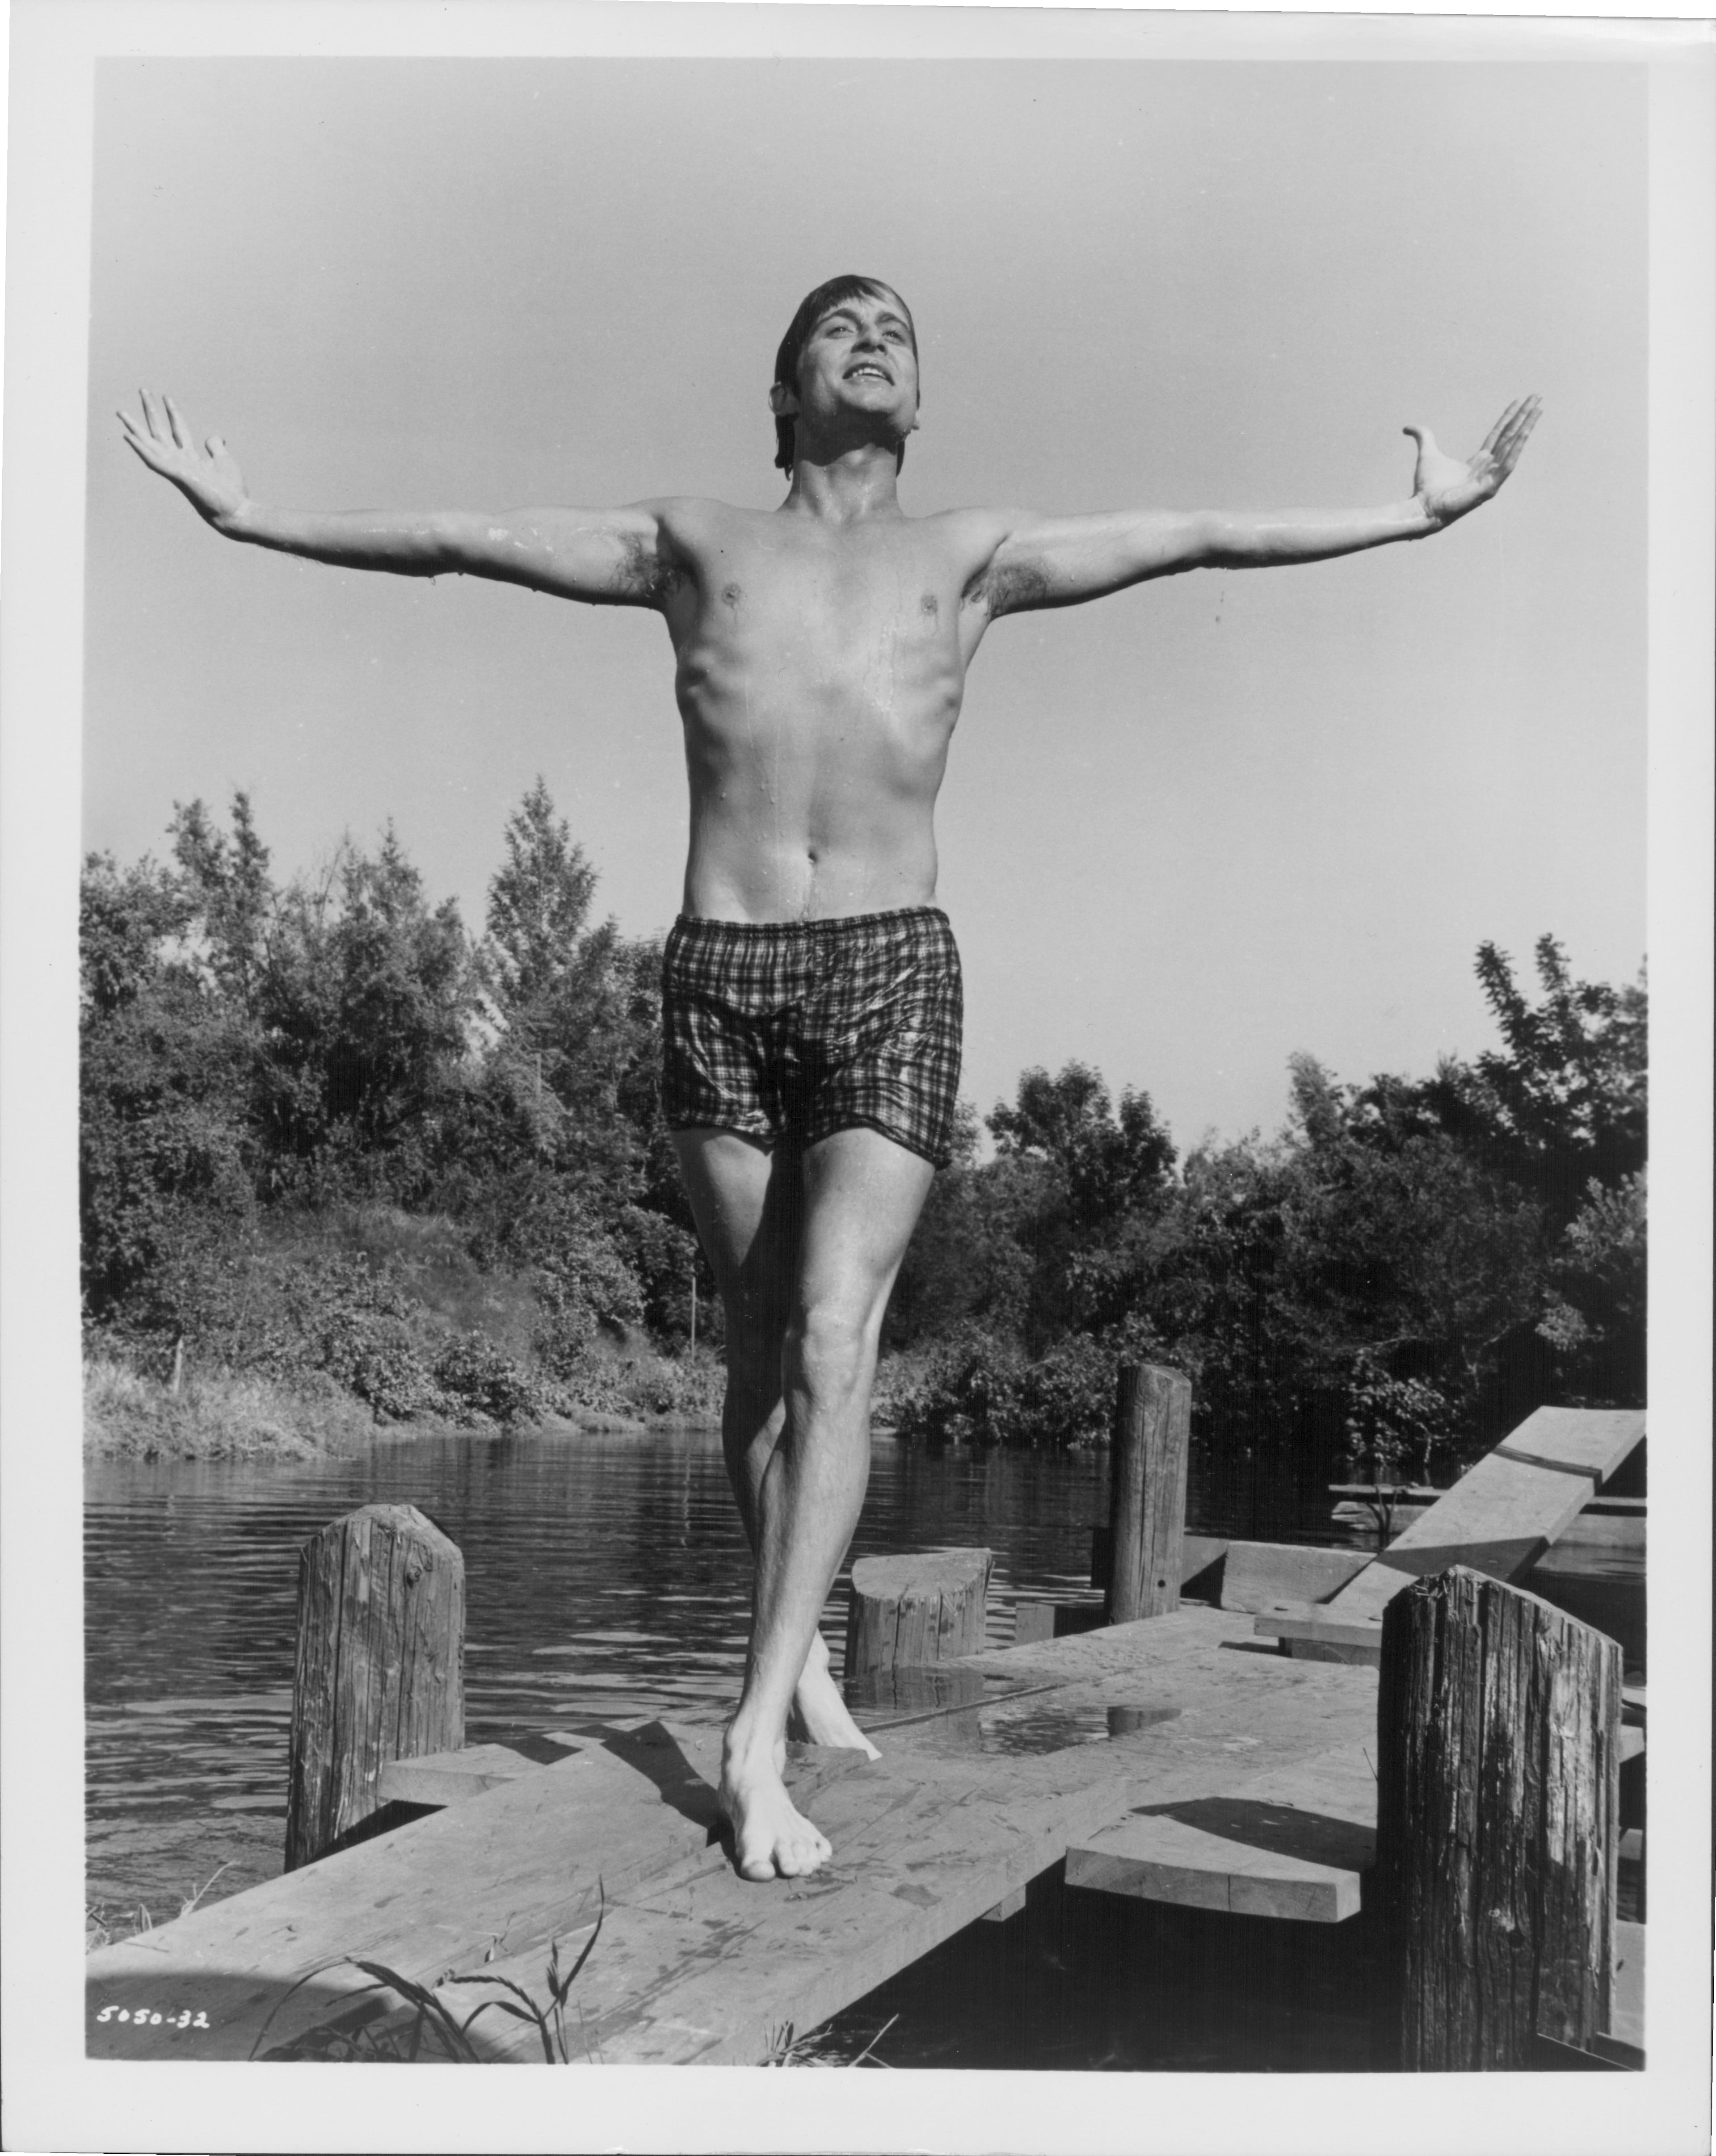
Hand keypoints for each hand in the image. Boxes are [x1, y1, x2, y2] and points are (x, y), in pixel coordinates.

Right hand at [117, 391, 248, 527]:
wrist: (235, 509)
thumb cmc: (231, 489)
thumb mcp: (223, 460)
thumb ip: (215, 446)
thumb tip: (214, 436)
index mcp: (191, 458)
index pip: (178, 430)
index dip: (173, 412)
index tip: (167, 396)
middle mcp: (180, 461)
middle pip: (160, 431)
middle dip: (152, 410)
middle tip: (143, 389)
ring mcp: (176, 468)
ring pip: (151, 443)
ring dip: (136, 427)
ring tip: (121, 412)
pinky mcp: (176, 475)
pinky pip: (154, 460)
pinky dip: (141, 448)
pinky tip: (128, 436)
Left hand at [1404, 396, 1539, 528]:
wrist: (1423, 506)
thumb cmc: (1426, 487)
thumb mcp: (1427, 453)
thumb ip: (1422, 436)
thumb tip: (1407, 427)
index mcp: (1479, 461)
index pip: (1499, 434)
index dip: (1510, 416)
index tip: (1521, 400)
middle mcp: (1489, 468)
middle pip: (1511, 436)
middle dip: (1525, 416)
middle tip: (1537, 396)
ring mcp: (1491, 478)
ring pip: (1513, 447)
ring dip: (1527, 427)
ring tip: (1538, 408)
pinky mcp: (1490, 487)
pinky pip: (1508, 464)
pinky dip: (1517, 448)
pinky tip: (1525, 432)